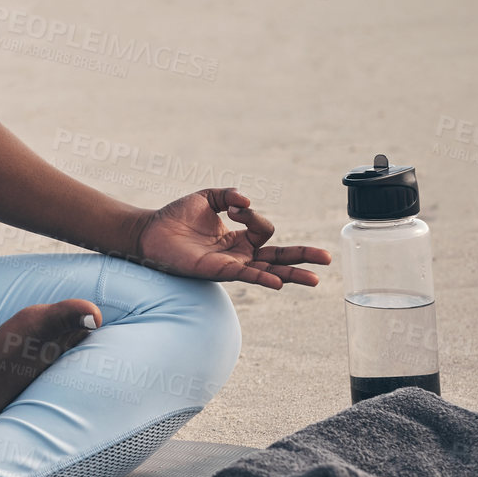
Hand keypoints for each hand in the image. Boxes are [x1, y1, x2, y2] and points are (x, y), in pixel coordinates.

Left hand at [133, 188, 330, 289]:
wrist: (150, 232)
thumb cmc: (175, 217)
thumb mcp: (206, 198)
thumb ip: (228, 195)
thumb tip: (245, 201)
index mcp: (238, 238)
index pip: (264, 229)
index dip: (253, 216)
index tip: (233, 207)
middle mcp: (239, 254)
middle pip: (278, 256)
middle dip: (303, 257)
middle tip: (327, 259)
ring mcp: (230, 265)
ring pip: (268, 270)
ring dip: (292, 274)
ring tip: (315, 279)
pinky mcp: (218, 271)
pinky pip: (245, 276)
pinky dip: (262, 278)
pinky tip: (278, 281)